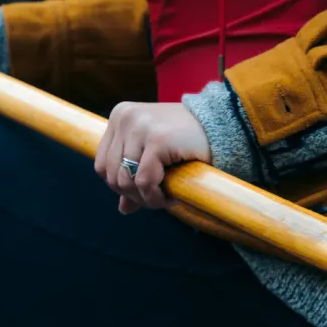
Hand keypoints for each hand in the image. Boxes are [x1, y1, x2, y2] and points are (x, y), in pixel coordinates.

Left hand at [95, 103, 213, 213]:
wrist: (225, 126)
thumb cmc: (189, 142)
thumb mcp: (156, 158)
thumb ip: (136, 178)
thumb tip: (123, 209)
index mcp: (120, 117)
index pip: (102, 165)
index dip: (121, 186)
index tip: (143, 193)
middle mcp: (125, 118)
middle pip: (112, 176)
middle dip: (134, 195)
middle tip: (157, 199)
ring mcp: (139, 126)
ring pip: (126, 181)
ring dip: (146, 199)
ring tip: (166, 198)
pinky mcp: (158, 139)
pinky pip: (145, 182)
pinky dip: (156, 198)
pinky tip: (172, 197)